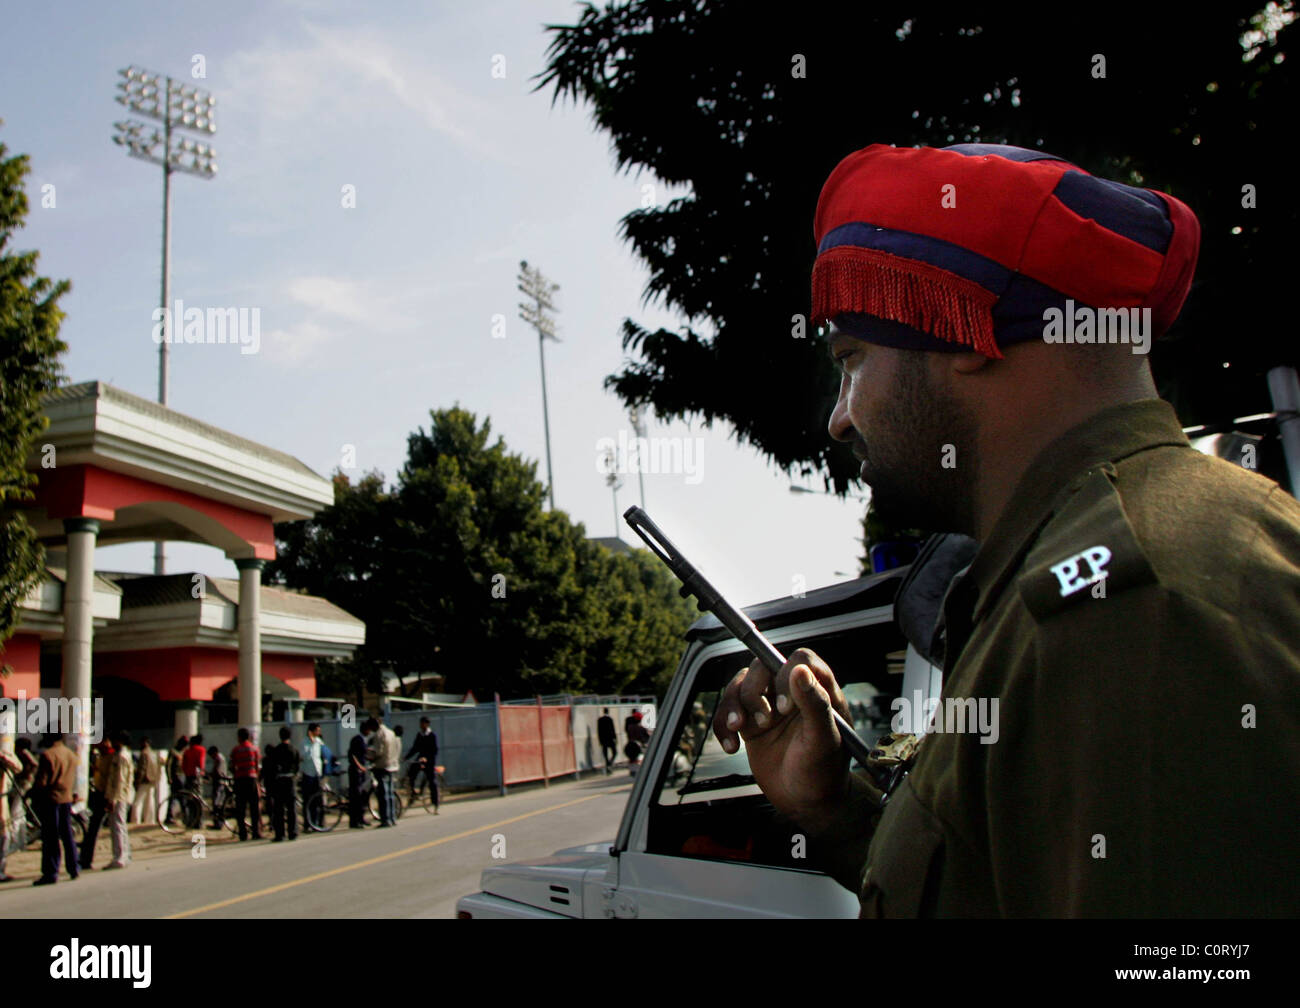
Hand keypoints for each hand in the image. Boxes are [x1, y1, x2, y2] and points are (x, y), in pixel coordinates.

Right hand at [712, 648, 850, 834]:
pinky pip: (727, 710)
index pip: (800, 660)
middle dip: (756, 692)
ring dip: (734, 704)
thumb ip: (815, 703)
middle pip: (763, 667)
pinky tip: (731, 746)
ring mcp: (769, 706)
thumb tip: (801, 671)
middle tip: (765, 721)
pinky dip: (722, 725)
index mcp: (819, 690)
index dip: (786, 675)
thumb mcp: (824, 740)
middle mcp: (792, 693)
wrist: (805, 804)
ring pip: (741, 684)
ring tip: (739, 728)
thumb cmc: (824, 772)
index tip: (784, 706)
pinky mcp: (750, 723)